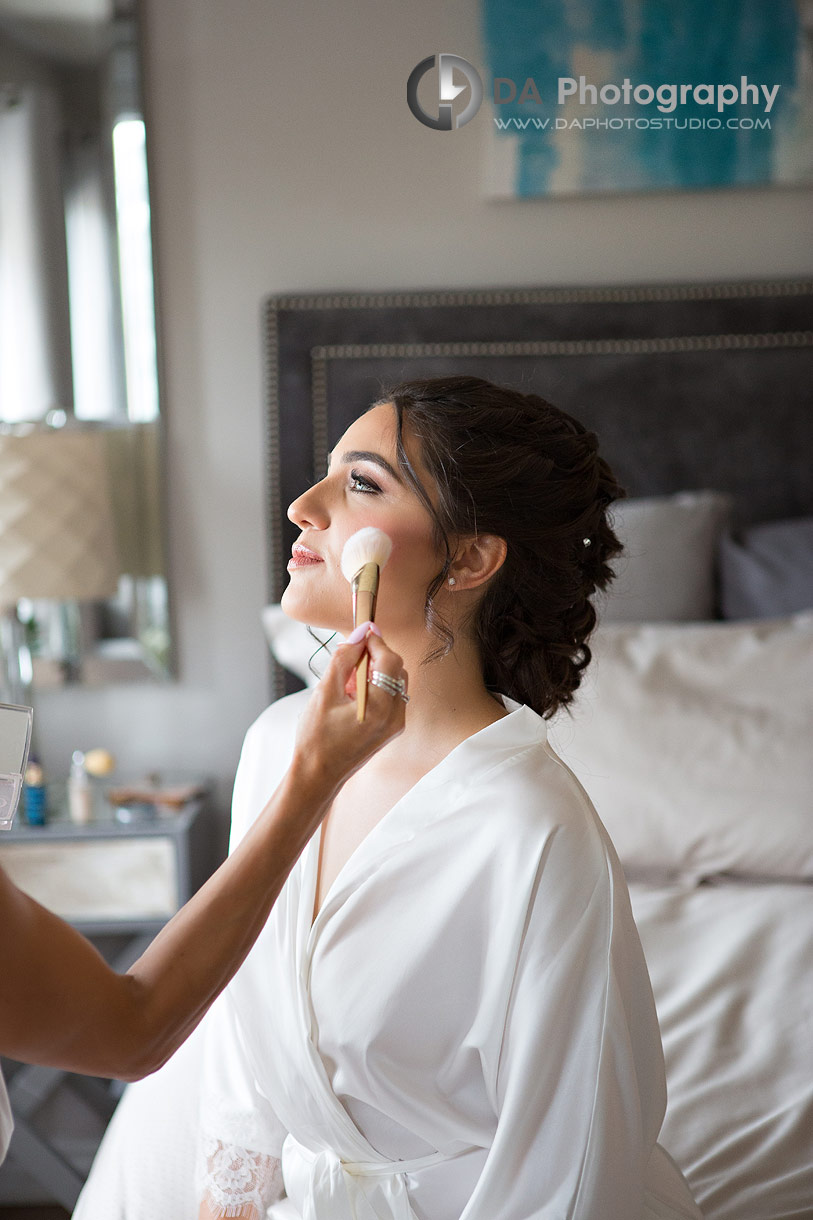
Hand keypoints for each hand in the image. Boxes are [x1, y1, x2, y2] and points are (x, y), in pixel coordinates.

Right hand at [291, 625, 407, 790]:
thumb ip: (343, 659)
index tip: (360, 631)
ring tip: (347, 680)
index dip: (375, 641)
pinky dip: (376, 686)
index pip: (389, 659)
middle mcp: (395, 716)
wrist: (318, 775)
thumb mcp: (324, 693)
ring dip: (375, 670)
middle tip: (349, 657)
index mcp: (380, 708)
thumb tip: (359, 634)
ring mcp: (396, 724)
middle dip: (375, 656)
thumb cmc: (316, 738)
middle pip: (396, 668)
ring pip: (395, 680)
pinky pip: (391, 696)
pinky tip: (353, 694)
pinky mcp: (392, 729)